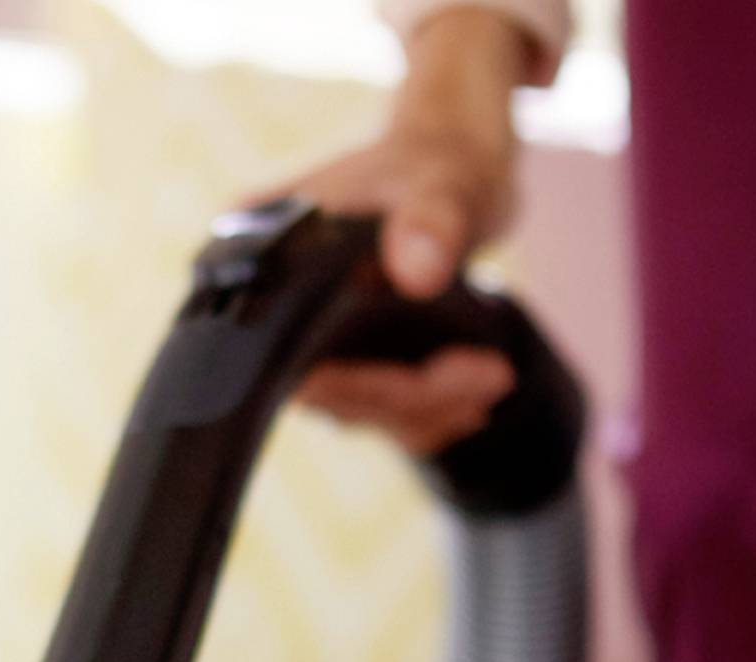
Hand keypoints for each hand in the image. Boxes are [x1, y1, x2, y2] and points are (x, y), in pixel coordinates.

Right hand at [271, 7, 535, 453]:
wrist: (450, 158)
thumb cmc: (437, 160)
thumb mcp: (440, 184)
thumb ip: (428, 223)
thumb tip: (417, 273)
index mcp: (264, 264)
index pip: (294, 360)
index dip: (368, 385)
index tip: (444, 381)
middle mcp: (270, 307)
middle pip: (330, 392)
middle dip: (412, 398)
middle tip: (490, 378)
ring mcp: (304, 333)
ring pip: (355, 406)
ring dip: (424, 408)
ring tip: (489, 382)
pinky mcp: (341, 348)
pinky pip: (372, 401)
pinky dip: (421, 405)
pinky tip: (469, 393)